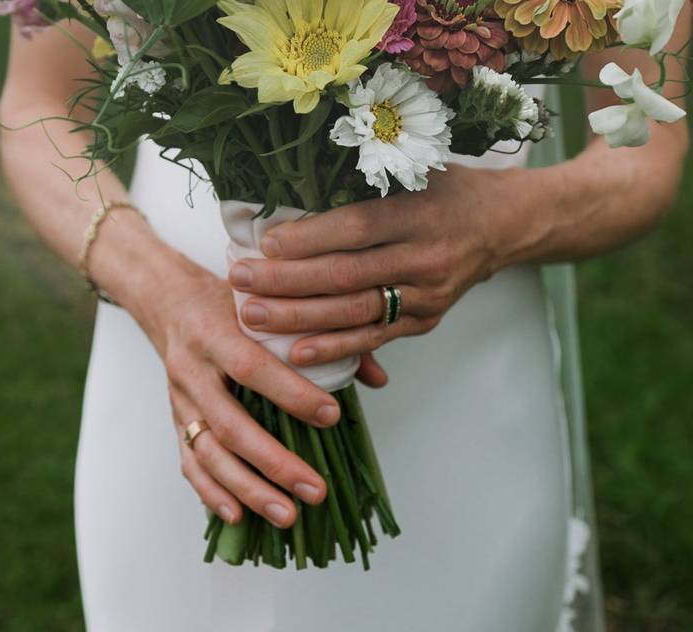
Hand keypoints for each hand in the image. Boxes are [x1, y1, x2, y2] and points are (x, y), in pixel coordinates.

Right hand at [136, 258, 389, 527]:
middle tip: (316, 490)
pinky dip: (213, 493)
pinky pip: (190, 464)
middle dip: (274, 463)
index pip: (251, 367)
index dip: (291, 394)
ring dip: (248, 489)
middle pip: (229, 425)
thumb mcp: (269, 304)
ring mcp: (179, 401)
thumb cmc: (229, 302)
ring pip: (208, 454)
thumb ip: (322, 334)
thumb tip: (377, 378)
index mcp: (215, 332)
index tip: (332, 416)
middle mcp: (191, 370)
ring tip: (287, 516)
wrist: (169, 303)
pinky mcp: (175, 421)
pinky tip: (240, 516)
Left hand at [227, 164, 513, 365]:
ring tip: (253, 316)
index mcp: (421, 210)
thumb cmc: (445, 188)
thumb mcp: (413, 166)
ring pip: (355, 312)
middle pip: (347, 275)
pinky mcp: (425, 321)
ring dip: (299, 318)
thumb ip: (362, 179)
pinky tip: (296, 352)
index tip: (265, 244)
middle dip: (287, 282)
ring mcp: (427, 295)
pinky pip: (374, 338)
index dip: (309, 239)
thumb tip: (292, 184)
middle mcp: (426, 256)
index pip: (357, 228)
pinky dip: (334, 347)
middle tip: (240, 280)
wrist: (503, 224)